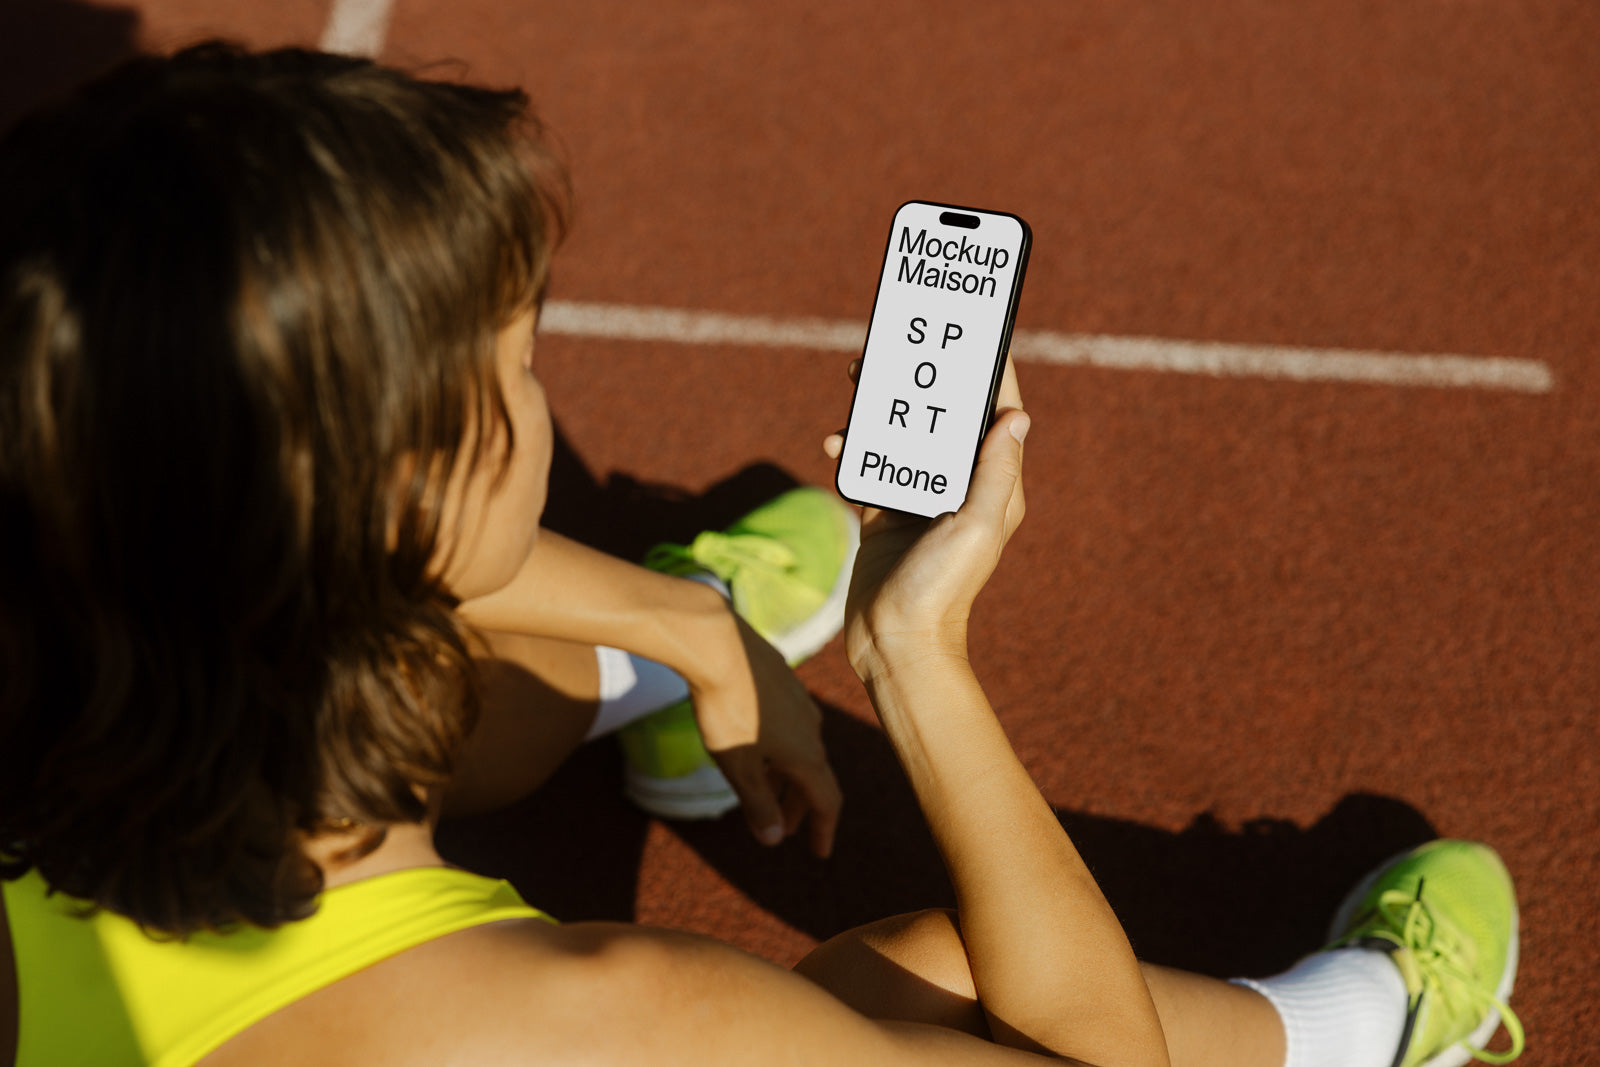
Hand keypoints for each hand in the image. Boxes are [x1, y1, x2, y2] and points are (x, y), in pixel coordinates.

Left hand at [686, 608, 842, 857]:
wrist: (717, 643)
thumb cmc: (726, 708)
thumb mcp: (738, 766)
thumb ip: (758, 804)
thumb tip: (774, 839)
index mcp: (806, 754)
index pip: (828, 800)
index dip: (824, 830)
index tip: (818, 852)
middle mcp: (812, 727)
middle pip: (814, 776)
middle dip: (800, 806)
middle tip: (783, 828)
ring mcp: (799, 701)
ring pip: (801, 748)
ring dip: (788, 776)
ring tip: (765, 787)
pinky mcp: (782, 680)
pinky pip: (790, 723)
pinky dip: (780, 746)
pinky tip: (756, 741)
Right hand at [824, 357, 1027, 673]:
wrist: (895, 639)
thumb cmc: (944, 588)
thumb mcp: (977, 525)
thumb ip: (995, 471)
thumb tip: (1018, 415)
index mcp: (993, 484)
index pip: (998, 414)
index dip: (989, 372)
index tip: (975, 332)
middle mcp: (958, 485)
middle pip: (943, 416)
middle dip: (922, 379)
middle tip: (897, 346)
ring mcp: (918, 497)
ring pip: (902, 434)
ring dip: (881, 407)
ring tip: (859, 379)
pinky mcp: (883, 511)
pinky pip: (868, 465)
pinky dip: (852, 448)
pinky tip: (835, 444)